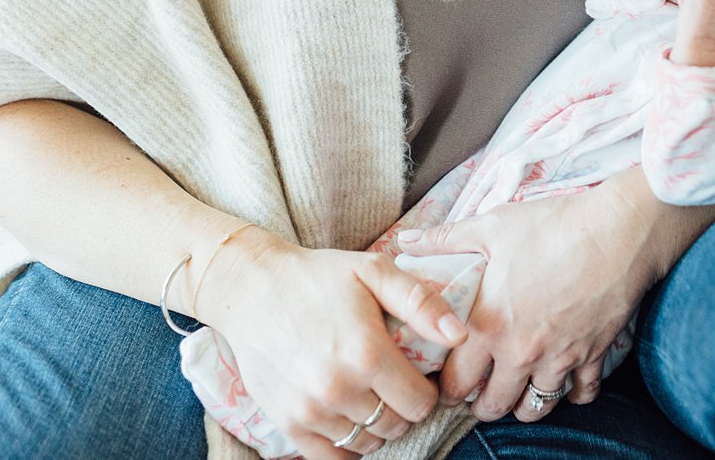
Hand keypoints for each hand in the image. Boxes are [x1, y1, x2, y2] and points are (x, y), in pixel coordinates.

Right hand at [198, 229, 469, 458]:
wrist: (254, 289)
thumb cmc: (320, 276)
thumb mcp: (375, 272)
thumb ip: (422, 303)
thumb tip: (460, 335)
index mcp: (367, 353)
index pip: (420, 402)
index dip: (426, 390)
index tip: (417, 373)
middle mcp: (338, 388)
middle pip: (396, 425)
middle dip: (404, 407)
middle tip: (394, 382)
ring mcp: (310, 410)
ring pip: (367, 442)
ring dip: (376, 424)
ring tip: (370, 393)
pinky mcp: (287, 422)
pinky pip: (331, 456)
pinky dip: (347, 443)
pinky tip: (349, 415)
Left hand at [395, 172, 673, 423]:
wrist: (619, 230)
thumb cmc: (553, 224)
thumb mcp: (493, 226)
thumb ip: (446, 239)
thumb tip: (405, 242)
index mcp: (489, 324)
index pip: (455, 381)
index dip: (447, 387)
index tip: (449, 381)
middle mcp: (520, 352)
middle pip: (492, 406)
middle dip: (482, 405)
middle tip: (480, 393)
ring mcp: (559, 358)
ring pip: (535, 408)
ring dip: (523, 406)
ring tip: (517, 393)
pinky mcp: (593, 355)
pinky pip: (581, 394)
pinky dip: (573, 394)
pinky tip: (567, 383)